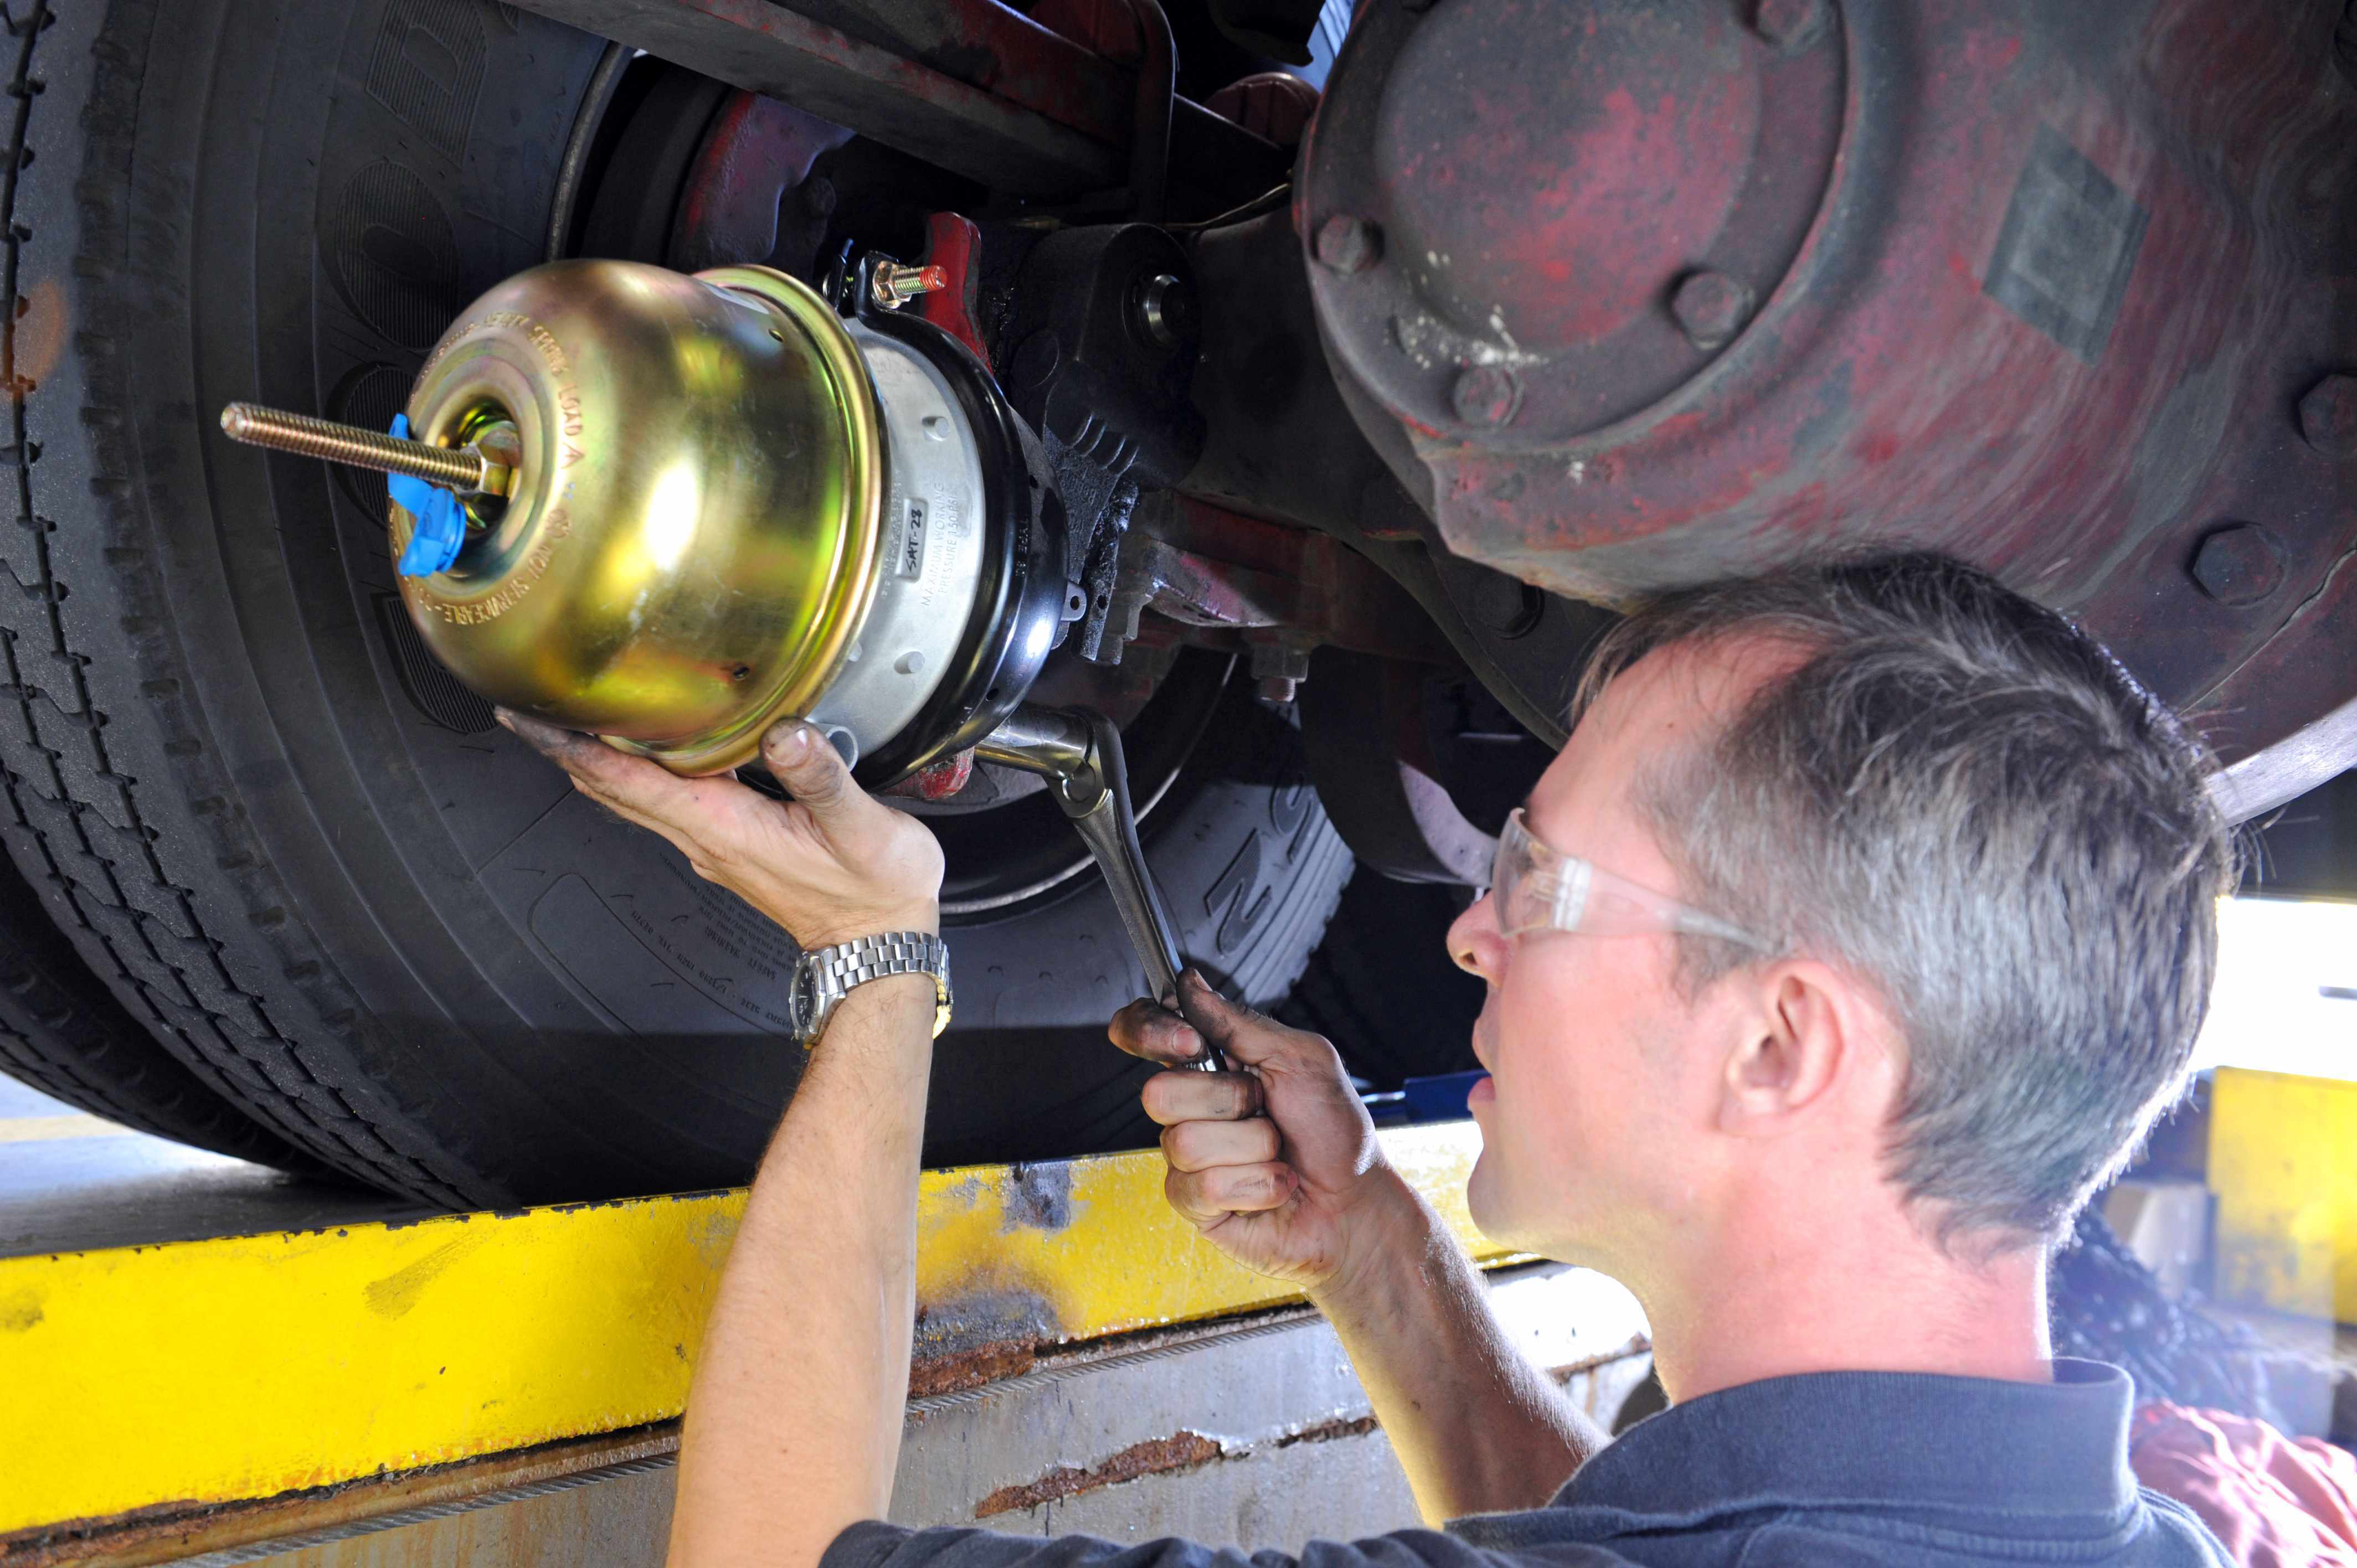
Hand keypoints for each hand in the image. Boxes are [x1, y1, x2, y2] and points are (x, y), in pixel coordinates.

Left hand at [499, 710, 942, 950]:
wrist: (878, 944)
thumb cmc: (873, 893)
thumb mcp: (861, 829)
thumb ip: (820, 776)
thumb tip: (785, 732)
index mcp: (723, 828)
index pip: (628, 783)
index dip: (572, 748)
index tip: (527, 717)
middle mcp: (705, 839)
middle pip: (613, 790)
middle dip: (566, 749)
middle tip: (526, 705)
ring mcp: (711, 847)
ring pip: (631, 800)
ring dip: (594, 762)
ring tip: (566, 721)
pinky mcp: (727, 847)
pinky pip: (663, 805)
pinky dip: (635, 775)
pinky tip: (642, 751)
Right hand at [1111, 969, 1407, 1292]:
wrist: (1354, 1199)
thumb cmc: (1333, 1129)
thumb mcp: (1302, 1058)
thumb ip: (1241, 1022)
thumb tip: (1189, 985)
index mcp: (1209, 1062)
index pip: (1143, 1031)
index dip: (1149, 1032)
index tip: (1190, 1043)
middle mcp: (1190, 1107)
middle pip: (1158, 1093)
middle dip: (1229, 1101)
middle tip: (1266, 1110)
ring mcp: (1187, 1157)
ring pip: (1186, 1143)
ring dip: (1252, 1148)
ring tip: (1276, 1154)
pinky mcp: (1194, 1202)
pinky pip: (1203, 1187)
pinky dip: (1255, 1185)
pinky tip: (1274, 1186)